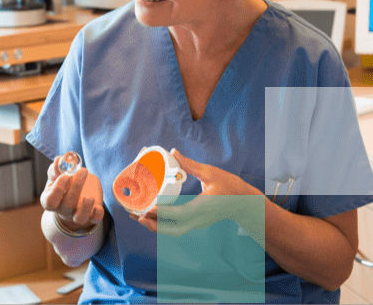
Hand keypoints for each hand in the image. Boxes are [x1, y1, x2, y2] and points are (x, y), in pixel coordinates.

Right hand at [40, 155, 104, 231]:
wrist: (77, 193)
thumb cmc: (65, 183)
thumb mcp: (57, 175)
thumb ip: (57, 169)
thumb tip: (58, 160)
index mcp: (50, 200)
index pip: (50, 200)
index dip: (58, 189)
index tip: (66, 175)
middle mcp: (63, 210)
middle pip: (67, 204)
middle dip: (75, 187)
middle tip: (82, 171)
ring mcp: (76, 215)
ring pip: (80, 217)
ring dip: (85, 207)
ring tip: (90, 196)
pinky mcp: (91, 216)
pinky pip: (94, 219)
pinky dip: (97, 214)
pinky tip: (98, 206)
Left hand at [133, 149, 261, 236]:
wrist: (245, 202)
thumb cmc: (230, 186)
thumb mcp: (211, 173)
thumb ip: (190, 165)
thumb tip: (173, 152)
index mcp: (203, 207)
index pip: (180, 214)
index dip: (163, 213)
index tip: (149, 209)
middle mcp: (199, 219)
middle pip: (174, 230)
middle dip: (154, 225)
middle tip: (137, 217)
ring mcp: (198, 223)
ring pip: (174, 231)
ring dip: (156, 227)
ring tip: (139, 218)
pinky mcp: (197, 222)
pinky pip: (177, 226)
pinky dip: (163, 224)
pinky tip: (152, 215)